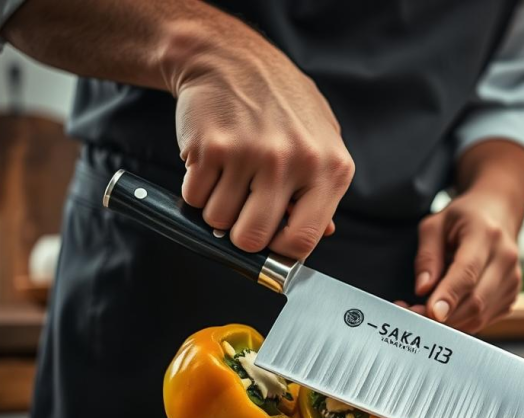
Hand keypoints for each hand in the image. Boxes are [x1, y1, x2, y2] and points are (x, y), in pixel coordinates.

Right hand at [172, 36, 352, 258]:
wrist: (230, 58)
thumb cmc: (281, 103)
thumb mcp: (321, 139)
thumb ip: (323, 189)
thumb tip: (322, 233)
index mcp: (330, 168)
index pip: (304, 239)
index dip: (280, 252)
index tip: (271, 245)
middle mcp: (293, 162)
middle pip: (252, 238)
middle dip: (240, 235)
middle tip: (242, 212)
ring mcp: (250, 154)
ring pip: (218, 220)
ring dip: (217, 208)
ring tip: (229, 177)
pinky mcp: (210, 147)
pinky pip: (193, 197)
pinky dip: (196, 189)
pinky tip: (211, 163)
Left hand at [409, 192, 523, 332]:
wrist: (500, 213)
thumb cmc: (465, 217)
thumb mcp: (435, 225)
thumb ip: (427, 257)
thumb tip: (423, 289)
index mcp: (485, 234)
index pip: (468, 272)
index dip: (449, 296)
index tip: (431, 313)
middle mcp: (505, 258)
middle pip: (476, 301)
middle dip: (443, 316)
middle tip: (414, 315)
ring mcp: (513, 279)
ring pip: (480, 315)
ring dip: (450, 322)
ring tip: (425, 312)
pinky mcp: (512, 295)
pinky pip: (485, 319)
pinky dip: (462, 322)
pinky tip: (448, 310)